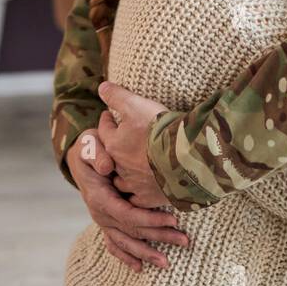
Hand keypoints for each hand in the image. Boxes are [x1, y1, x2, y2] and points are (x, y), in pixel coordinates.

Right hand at [66, 127, 188, 272]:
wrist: (80, 157)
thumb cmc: (90, 148)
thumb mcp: (90, 145)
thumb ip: (97, 154)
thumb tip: (106, 167)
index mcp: (99, 198)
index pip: (128, 214)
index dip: (150, 220)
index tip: (173, 220)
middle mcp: (101, 214)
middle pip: (132, 231)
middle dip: (159, 237)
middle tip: (184, 241)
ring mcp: (104, 220)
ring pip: (126, 242)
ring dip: (146, 253)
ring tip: (166, 263)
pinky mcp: (108, 222)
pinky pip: (115, 244)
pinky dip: (126, 257)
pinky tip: (140, 268)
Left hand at [96, 81, 169, 209]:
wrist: (185, 156)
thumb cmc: (160, 129)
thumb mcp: (137, 105)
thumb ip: (117, 96)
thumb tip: (101, 86)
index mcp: (114, 144)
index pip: (104, 130)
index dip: (107, 121)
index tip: (108, 115)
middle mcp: (120, 166)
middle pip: (111, 157)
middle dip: (113, 149)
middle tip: (119, 143)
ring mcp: (135, 184)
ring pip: (121, 181)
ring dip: (123, 175)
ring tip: (129, 169)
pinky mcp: (150, 197)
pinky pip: (139, 199)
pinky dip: (139, 195)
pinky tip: (143, 191)